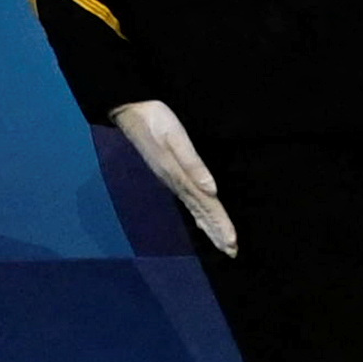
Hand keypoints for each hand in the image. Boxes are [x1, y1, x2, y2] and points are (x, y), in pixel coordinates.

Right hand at [110, 99, 235, 256]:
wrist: (130, 109)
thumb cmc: (154, 119)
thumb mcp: (175, 137)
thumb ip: (192, 163)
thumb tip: (211, 189)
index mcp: (179, 176)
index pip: (205, 205)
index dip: (220, 224)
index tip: (232, 243)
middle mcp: (175, 182)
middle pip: (201, 212)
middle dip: (216, 232)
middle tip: (231, 252)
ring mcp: (171, 179)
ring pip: (195, 209)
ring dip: (210, 227)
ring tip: (222, 244)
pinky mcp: (169, 174)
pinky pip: (188, 201)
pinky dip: (198, 215)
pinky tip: (202, 221)